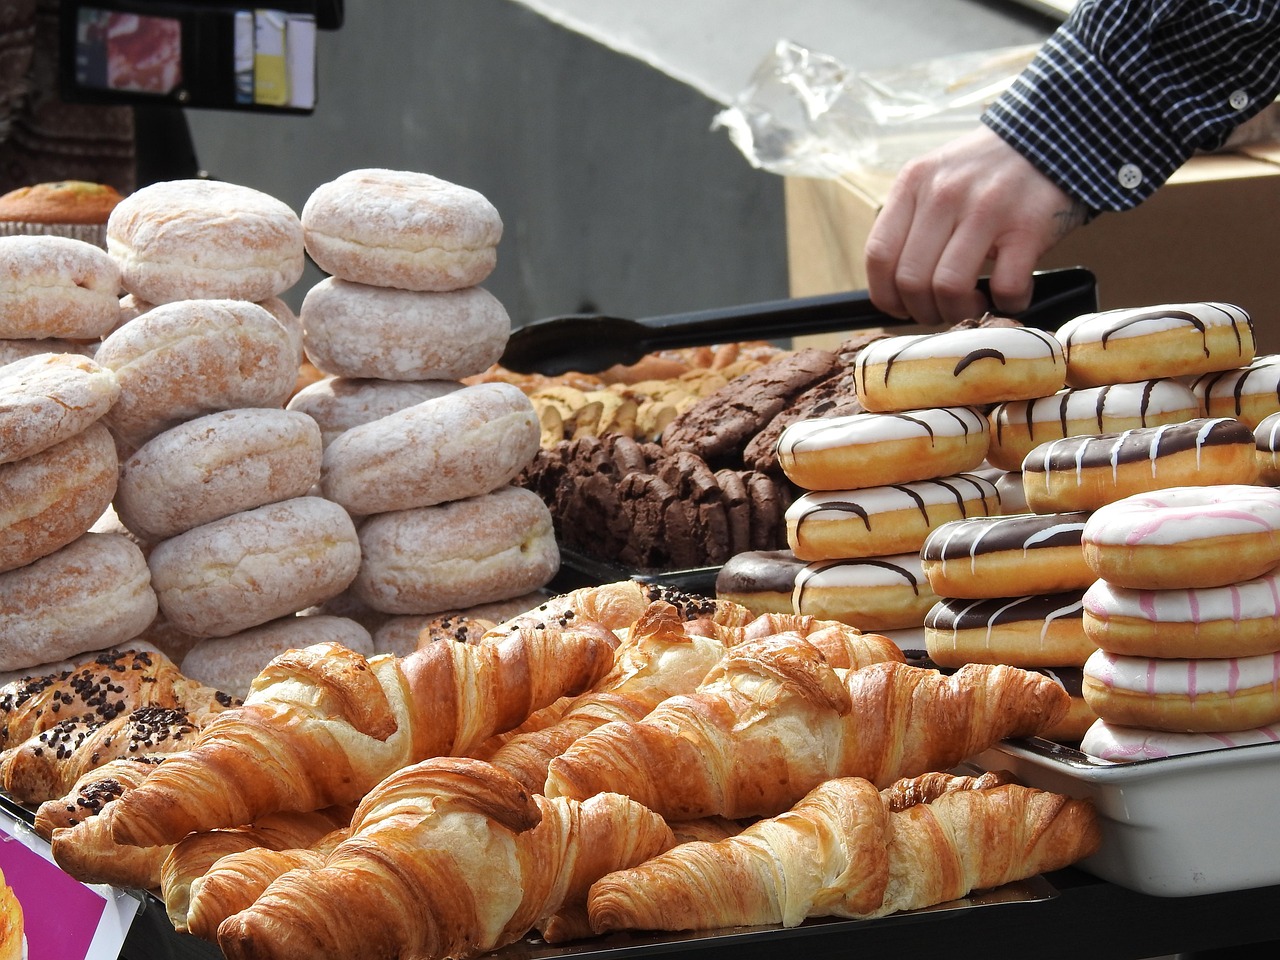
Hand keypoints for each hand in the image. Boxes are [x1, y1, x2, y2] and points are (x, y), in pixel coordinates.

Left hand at [864, 125, 1086, 325]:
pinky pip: (1005, 287)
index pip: (878, 255)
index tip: (900, 308)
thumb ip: (911, 219)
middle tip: (939, 310)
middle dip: (922, 311)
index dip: (885, 295)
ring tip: (972, 306)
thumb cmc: (986, 171)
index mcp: (914, 183)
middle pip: (911, 280)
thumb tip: (893, 285)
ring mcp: (986, 210)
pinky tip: (1008, 295)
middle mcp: (944, 194)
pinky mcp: (1027, 227)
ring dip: (958, 312)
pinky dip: (1006, 304)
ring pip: (949, 288)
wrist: (1049, 137)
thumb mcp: (935, 177)